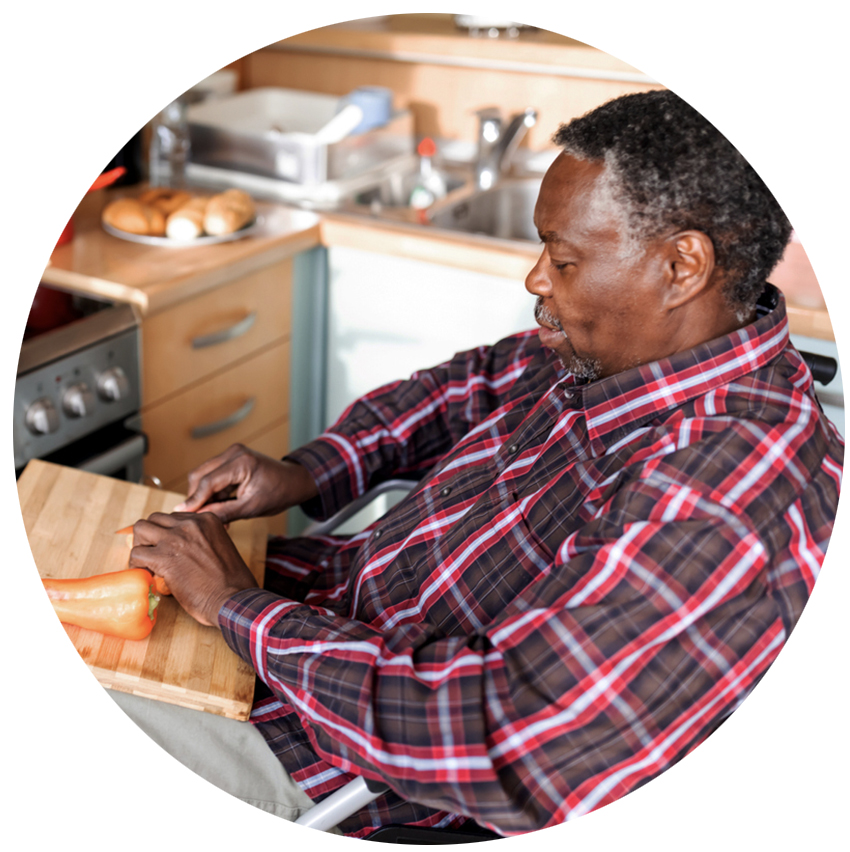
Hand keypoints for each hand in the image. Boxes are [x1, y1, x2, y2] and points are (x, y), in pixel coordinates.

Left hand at [128, 511, 258, 626]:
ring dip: (141, 546)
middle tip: (153, 554)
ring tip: (147, 563)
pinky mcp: (164, 557)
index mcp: (206, 520)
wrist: (234, 599)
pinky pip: (137, 553)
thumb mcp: (220, 547)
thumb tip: (182, 548)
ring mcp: (176, 539)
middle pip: (154, 519)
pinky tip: (148, 575)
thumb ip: (202, 540)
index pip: (174, 517)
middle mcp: (190, 524)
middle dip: (150, 536)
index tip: (168, 549)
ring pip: (140, 529)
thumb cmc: (231, 581)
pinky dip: (137, 565)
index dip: (167, 534)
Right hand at [173, 443, 318, 523]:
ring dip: (205, 496)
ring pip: (204, 476)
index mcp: (241, 462)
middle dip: (197, 497)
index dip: (194, 500)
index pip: (208, 482)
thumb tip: (197, 517)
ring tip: (217, 515)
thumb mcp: (251, 508)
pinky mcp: (231, 459)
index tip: (182, 515)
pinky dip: (213, 492)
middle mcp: (233, 452)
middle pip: (200, 475)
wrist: (293, 482)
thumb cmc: (278, 494)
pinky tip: (221, 507)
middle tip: (201, 519)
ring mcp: (231, 453)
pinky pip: (213, 475)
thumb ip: (223, 512)